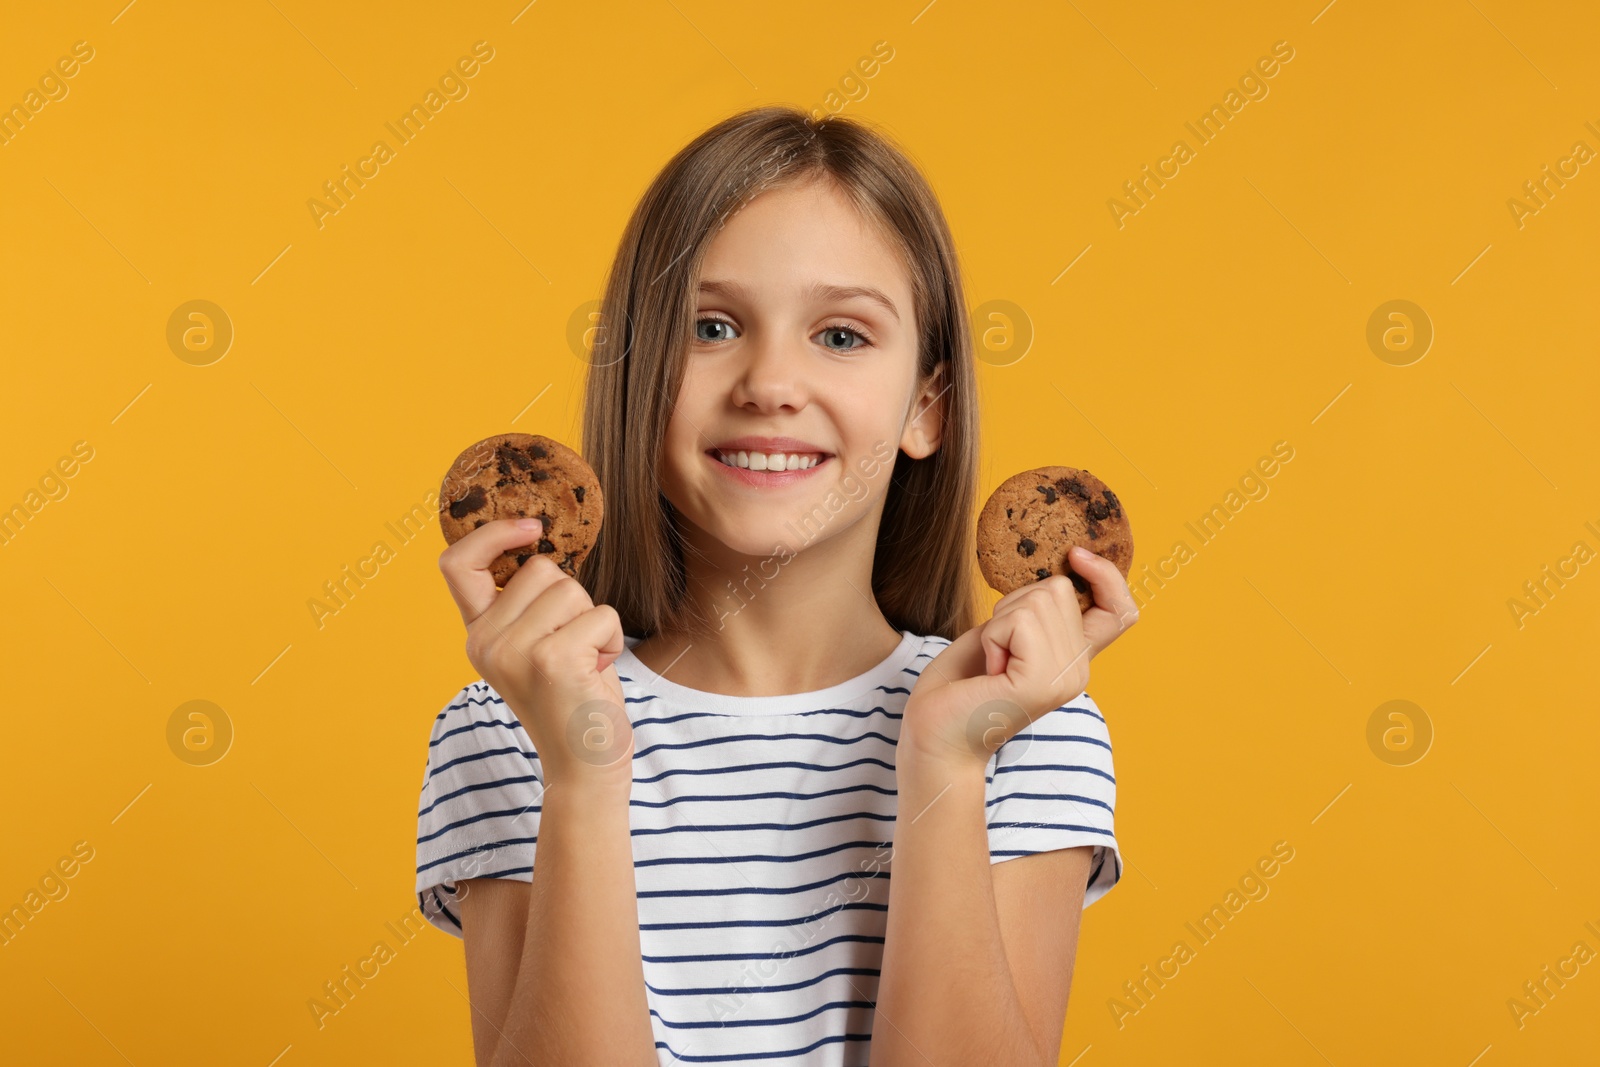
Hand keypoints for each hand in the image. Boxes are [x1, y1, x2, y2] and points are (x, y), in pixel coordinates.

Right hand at [438, 517, 632, 791]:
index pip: (457, 564)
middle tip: (572, 648)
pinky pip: (601, 615)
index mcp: (478, 635)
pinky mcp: (551, 659)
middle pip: (540, 569)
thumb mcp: (537, 646)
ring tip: (584, 663)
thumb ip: (529, 604)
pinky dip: (613, 640)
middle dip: (571, 600)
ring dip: (593, 622)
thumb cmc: (573, 700)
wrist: (584, 767)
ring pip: (572, 590)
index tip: (531, 527)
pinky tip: (597, 673)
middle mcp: (486, 642)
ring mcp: (515, 651)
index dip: (491, 533)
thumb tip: (541, 542)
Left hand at [900, 545, 1139, 773]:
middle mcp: (1079, 670)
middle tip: (997, 650)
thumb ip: (1036, 611)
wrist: (935, 737)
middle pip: (1060, 589)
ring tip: (992, 662)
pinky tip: (989, 670)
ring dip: (1000, 622)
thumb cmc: (961, 685)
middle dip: (1014, 603)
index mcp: (1074, 659)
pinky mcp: (1041, 682)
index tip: (1076, 555)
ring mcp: (1065, 677)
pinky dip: (992, 636)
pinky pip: (1018, 620)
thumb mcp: (1005, 634)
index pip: (1122, 611)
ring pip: (1038, 599)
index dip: (1108, 576)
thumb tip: (1059, 572)